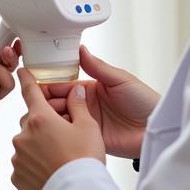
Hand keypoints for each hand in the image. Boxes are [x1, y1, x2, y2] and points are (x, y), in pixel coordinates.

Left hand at [12, 68, 105, 189]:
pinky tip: (51, 171)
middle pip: (30, 120)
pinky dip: (34, 165)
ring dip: (38, 145)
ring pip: (27, 143)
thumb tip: (75, 90)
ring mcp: (17, 157)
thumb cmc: (85, 159)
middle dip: (43, 123)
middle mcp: (23, 135)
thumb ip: (79, 105)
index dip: (27, 79)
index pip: (30, 91)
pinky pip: (24, 164)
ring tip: (60, 158)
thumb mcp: (88, 127)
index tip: (21, 70)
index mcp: (40, 118)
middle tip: (63, 134)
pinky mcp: (16, 176)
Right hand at [39, 45, 159, 158]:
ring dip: (50, 117)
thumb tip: (81, 49)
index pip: (63, 86)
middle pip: (58, 103)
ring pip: (60, 120)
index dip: (49, 85)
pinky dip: (60, 133)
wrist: (156, 128)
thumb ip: (98, 67)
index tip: (33, 84)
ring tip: (39, 117)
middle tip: (34, 103)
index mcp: (91, 89)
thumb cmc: (144, 101)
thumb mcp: (120, 79)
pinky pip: (71, 136)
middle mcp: (86, 106)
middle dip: (45, 102)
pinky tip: (50, 131)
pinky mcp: (90, 139)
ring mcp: (86, 123)